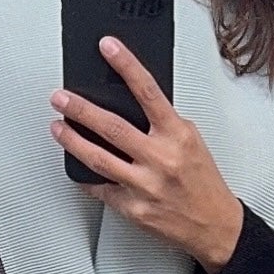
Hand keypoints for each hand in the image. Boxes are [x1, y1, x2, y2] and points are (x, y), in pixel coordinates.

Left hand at [50, 40, 243, 273]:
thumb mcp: (190, 142)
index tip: (109, 47)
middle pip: (112, 126)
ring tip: (58, 127)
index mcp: (177, 135)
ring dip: (72, 140)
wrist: (214, 226)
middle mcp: (160, 158)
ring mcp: (145, 185)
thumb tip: (130, 104)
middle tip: (61, 98)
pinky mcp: (133, 208)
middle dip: (80, 108)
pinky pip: (100, 188)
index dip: (126, 65)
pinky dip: (85, 176)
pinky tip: (74, 166)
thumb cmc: (203, 183)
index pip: (148, 91)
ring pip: (98, 158)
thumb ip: (163, 124)